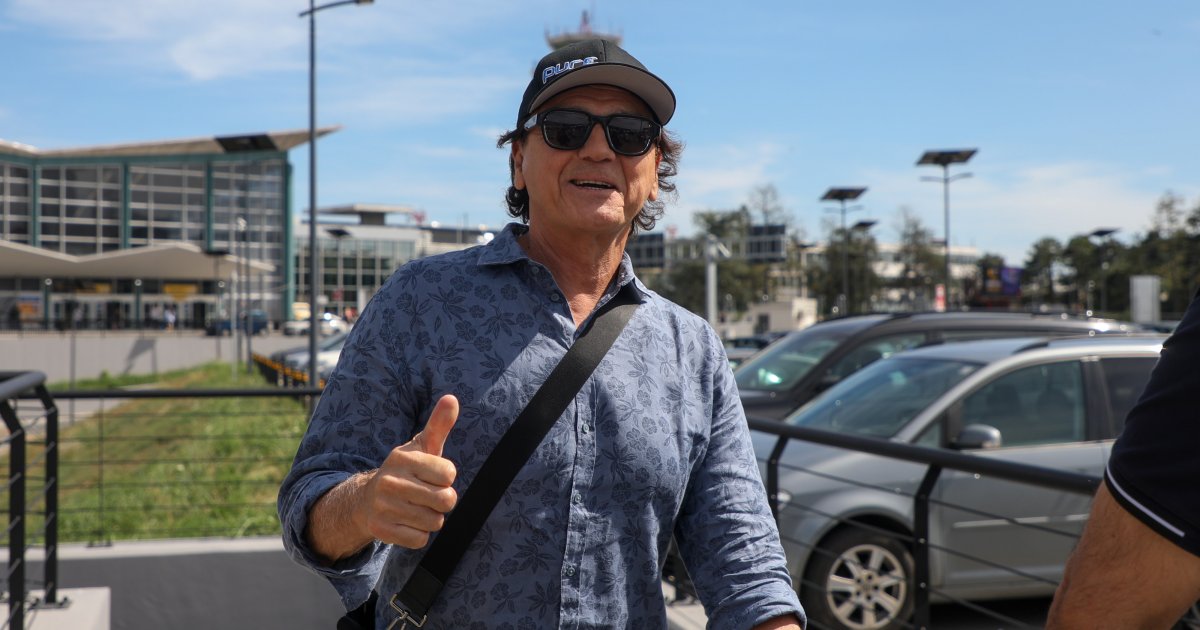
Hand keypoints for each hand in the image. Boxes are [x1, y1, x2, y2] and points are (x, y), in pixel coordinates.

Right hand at [359, 394, 459, 548]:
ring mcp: (384, 507)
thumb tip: (452, 398)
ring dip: (431, 518)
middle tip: (428, 495)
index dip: (446, 478)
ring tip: (416, 508)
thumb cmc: (406, 471)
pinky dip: (418, 534)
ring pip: (434, 522)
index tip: (432, 475)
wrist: (366, 500)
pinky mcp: (381, 530)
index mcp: (403, 458)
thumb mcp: (421, 447)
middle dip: (443, 501)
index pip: (449, 474)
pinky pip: (420, 539)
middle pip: (446, 501)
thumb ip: (439, 425)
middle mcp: (390, 481)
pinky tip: (406, 522)